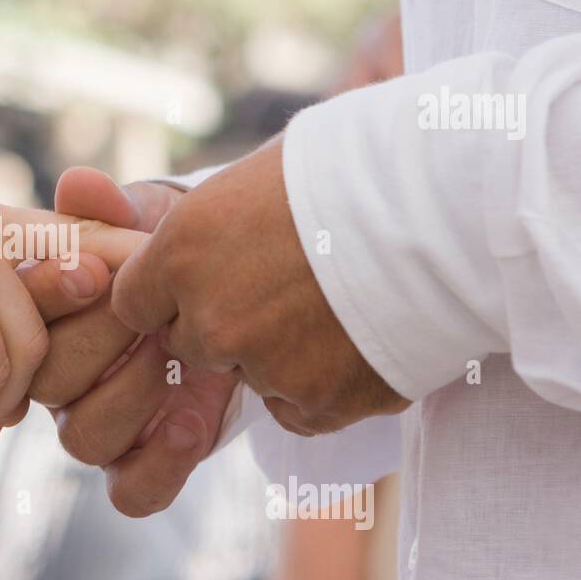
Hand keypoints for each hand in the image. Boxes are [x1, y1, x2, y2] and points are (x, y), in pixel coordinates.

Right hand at [19, 168, 240, 516]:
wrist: (245, 295)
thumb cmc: (177, 256)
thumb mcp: (151, 224)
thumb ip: (115, 212)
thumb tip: (79, 185)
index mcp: (47, 320)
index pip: (22, 315)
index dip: (52, 293)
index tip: (100, 269)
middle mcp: (63, 377)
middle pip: (48, 382)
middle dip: (101, 344)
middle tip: (152, 316)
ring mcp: (98, 422)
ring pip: (85, 439)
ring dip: (132, 399)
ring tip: (179, 361)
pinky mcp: (143, 462)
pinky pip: (132, 491)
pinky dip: (160, 465)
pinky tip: (192, 422)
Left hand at [110, 136, 408, 437]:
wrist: (449, 207)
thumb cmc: (355, 169)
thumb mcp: (252, 177)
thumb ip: (196, 225)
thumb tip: (131, 224)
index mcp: (184, 250)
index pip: (132, 302)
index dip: (169, 293)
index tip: (205, 279)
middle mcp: (212, 316)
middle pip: (190, 343)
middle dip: (223, 324)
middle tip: (284, 286)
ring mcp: (264, 366)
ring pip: (249, 376)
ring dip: (278, 354)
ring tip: (335, 303)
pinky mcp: (317, 402)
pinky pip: (297, 410)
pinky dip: (321, 386)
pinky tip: (355, 338)